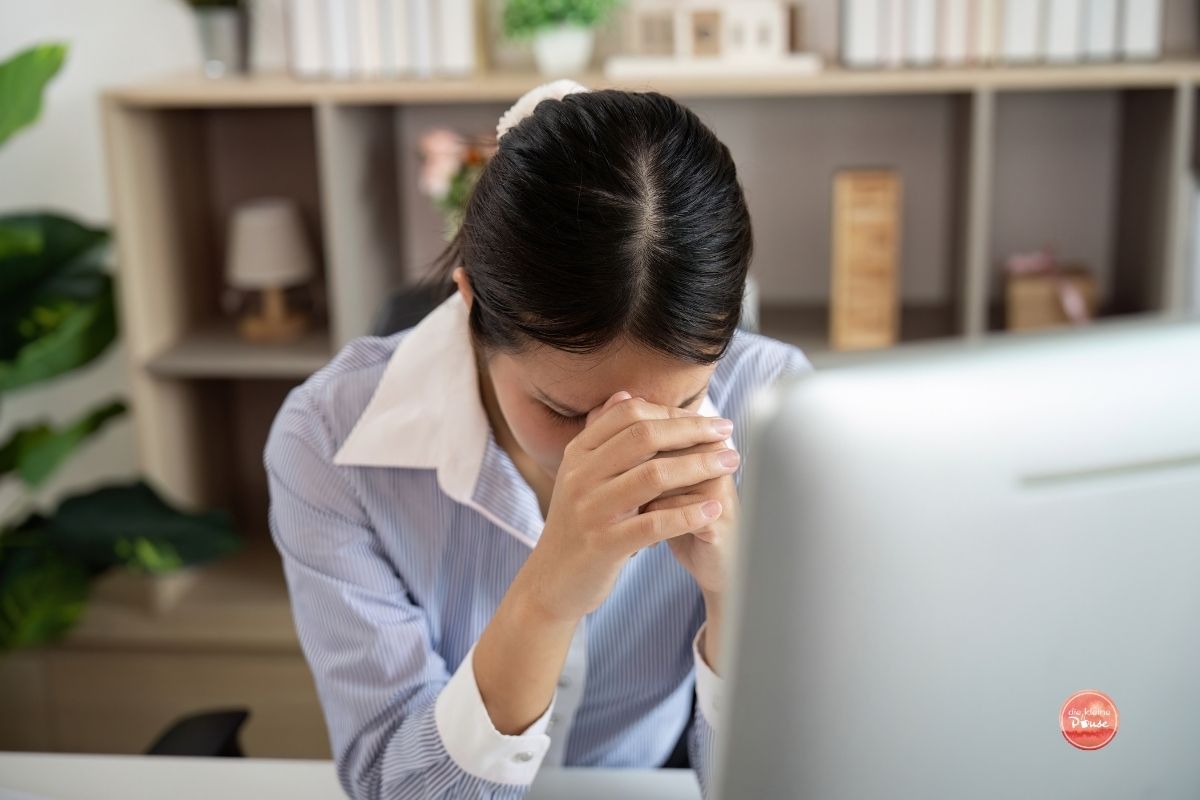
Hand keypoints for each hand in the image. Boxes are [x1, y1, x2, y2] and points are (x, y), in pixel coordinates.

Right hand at [511, 392, 739, 624]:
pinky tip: (714, 509)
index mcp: (578, 454)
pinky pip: (653, 524)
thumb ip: (603, 436)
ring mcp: (591, 510)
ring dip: (698, 466)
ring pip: (652, 476)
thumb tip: (625, 395)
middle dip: (692, 431)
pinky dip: (687, 514)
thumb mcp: (581, 476)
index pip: (628, 414)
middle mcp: (581, 476)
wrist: (552, 581)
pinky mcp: (604, 545)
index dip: (671, 411)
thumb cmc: (579, 525)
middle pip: (644, 437)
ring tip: (730, 463)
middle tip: (727, 433)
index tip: (706, 419)